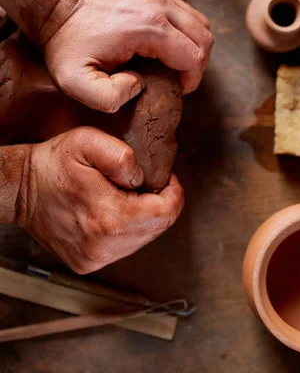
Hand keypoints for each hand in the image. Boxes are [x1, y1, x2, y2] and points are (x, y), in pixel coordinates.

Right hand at [16, 127, 183, 272]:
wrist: (20, 189)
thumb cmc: (53, 164)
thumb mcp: (86, 141)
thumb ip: (122, 156)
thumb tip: (143, 178)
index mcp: (109, 219)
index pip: (166, 214)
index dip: (174, 192)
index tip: (165, 177)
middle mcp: (104, 247)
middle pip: (158, 228)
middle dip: (158, 203)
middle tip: (141, 182)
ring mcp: (96, 259)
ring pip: (144, 239)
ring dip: (143, 216)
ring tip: (124, 195)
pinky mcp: (89, 263)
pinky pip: (126, 246)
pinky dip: (127, 228)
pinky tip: (112, 210)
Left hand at [41, 0, 213, 111]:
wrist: (55, 4)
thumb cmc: (65, 44)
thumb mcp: (76, 81)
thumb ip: (109, 97)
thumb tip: (138, 85)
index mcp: (149, 28)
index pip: (195, 57)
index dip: (192, 80)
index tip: (178, 89)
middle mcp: (160, 5)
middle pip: (204, 38)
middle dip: (198, 64)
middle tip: (179, 79)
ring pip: (199, 22)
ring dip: (194, 46)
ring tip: (175, 62)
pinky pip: (185, 11)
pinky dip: (185, 30)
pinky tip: (165, 44)